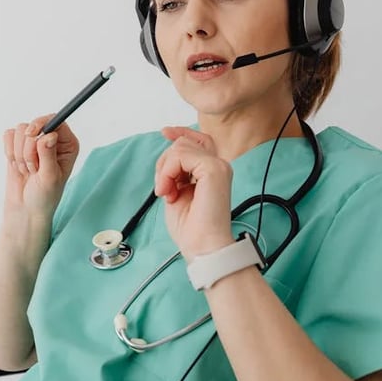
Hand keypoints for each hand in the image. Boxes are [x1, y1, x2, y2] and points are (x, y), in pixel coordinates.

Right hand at [2, 115, 79, 222]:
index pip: (56, 121)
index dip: (42, 123)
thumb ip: (48, 155)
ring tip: (27, 170)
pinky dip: (9, 152)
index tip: (31, 134)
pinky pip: (8, 136)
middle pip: (34, 125)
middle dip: (28, 149)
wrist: (26, 209)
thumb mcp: (50, 177)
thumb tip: (49, 135)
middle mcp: (52, 139)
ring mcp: (34, 141)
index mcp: (67, 144)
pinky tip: (17, 166)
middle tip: (34, 169)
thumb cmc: (44, 196)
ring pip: (20, 130)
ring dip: (19, 154)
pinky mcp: (18, 145)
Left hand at [155, 127, 233, 260]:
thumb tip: (167, 157)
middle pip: (183, 143)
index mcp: (212, 171)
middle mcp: (218, 165)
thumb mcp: (177, 192)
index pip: (199, 140)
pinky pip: (181, 156)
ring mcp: (218, 165)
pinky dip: (168, 171)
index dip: (180, 132)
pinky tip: (169, 191)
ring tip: (166, 193)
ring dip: (164, 170)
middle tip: (163, 189)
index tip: (164, 132)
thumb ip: (175, 173)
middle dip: (164, 163)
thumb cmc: (191, 228)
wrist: (203, 248)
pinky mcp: (213, 169)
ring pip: (180, 147)